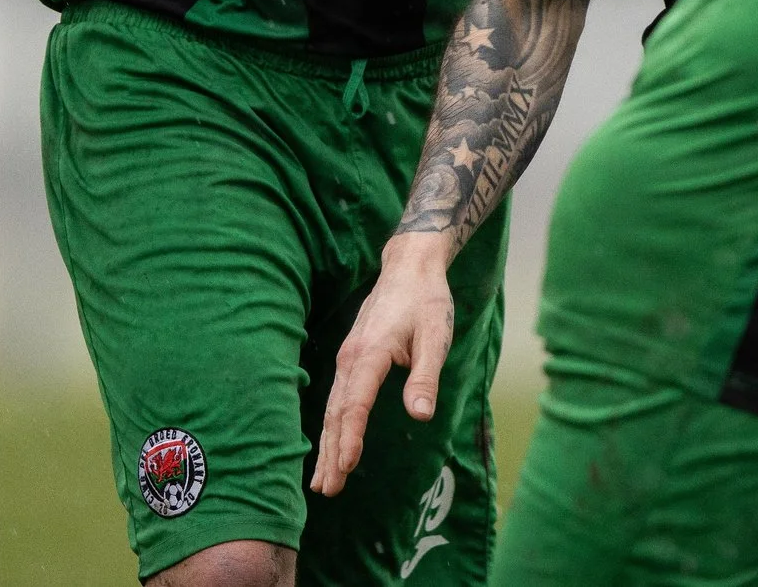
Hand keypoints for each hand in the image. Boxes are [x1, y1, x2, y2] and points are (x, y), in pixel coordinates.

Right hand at [310, 234, 456, 497]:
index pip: (356, 403)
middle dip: (331, 452)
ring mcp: (347, 358)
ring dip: (326, 444)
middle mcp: (351, 358)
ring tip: (321, 481)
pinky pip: (336, 398)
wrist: (409, 267)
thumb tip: (421, 416)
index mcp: (370, 354)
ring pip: (332, 408)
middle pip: (336, 412)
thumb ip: (425, 377)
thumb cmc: (426, 302)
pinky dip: (330, 426)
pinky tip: (329, 444)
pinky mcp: (350, 358)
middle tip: (326, 490)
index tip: (347, 466)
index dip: (351, 436)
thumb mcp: (435, 337)